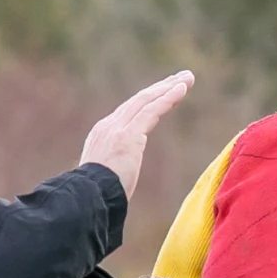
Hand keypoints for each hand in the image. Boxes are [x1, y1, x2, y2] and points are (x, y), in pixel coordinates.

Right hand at [78, 71, 193, 200]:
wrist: (88, 199)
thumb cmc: (97, 197)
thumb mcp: (105, 176)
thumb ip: (114, 168)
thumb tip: (118, 178)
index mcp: (102, 134)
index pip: (129, 112)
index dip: (148, 100)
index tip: (163, 93)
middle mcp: (109, 126)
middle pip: (139, 100)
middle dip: (161, 87)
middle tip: (181, 78)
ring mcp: (118, 128)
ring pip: (147, 100)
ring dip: (169, 88)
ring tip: (188, 78)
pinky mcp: (129, 135)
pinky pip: (152, 110)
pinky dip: (168, 98)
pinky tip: (181, 89)